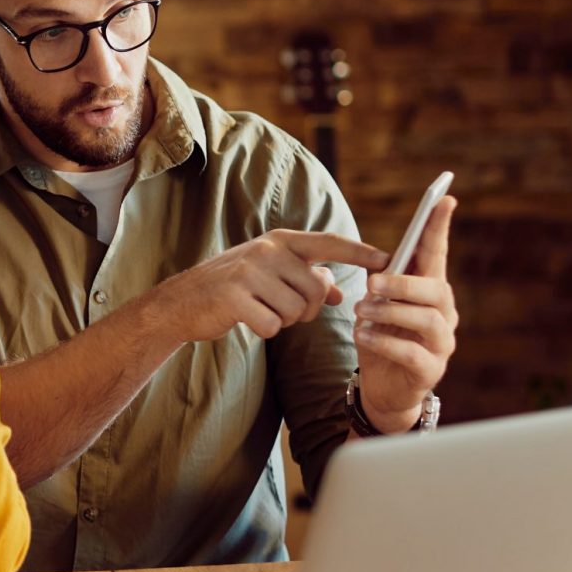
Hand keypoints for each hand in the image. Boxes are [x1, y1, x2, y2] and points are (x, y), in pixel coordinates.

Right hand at [141, 231, 386, 343]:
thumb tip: (339, 292)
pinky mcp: (235, 297)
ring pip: (296, 310)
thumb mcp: (270, 276)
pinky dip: (265, 330)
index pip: (329, 243)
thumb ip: (305, 280)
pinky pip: (273, 325)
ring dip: (283, 320)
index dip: (360, 252)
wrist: (181, 302)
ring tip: (261, 311)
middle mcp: (267, 250)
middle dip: (306, 309)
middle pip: (315, 290)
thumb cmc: (232, 289)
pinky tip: (247, 320)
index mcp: (279, 241)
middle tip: (285, 310)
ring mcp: (249, 272)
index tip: (389, 260)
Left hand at [355, 196, 457, 432]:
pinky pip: (412, 353)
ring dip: (391, 312)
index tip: (444, 199)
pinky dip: (384, 342)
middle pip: (435, 289)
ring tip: (362, 312)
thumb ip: (382, 283)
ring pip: (427, 319)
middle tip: (371, 283)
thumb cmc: (382, 340)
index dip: (440, 228)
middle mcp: (444, 314)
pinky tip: (364, 336)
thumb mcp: (377, 306)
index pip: (437, 255)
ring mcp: (442, 343)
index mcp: (430, 291)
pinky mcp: (431, 370)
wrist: (383, 390)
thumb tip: (377, 265)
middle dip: (403, 283)